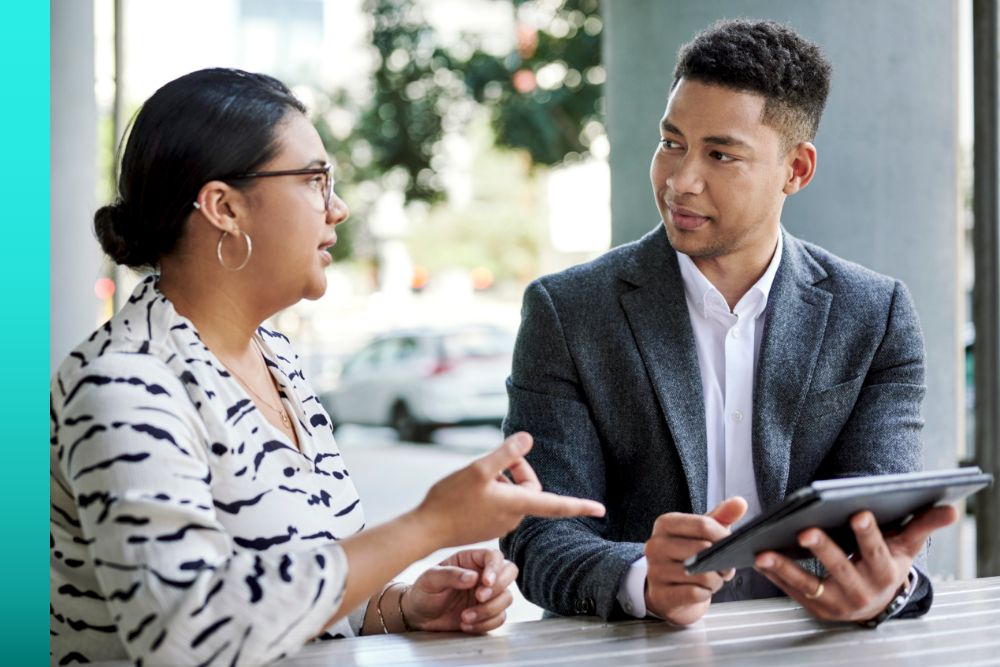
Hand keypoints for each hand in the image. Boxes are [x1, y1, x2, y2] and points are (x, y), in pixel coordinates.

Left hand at [403, 549, 518, 633]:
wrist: (419, 616)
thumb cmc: (423, 592)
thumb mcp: (430, 579)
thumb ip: (450, 575)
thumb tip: (473, 576)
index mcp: (470, 560)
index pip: (494, 556)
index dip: (495, 568)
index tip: (485, 582)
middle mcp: (482, 575)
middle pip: (509, 573)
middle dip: (497, 588)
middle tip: (478, 598)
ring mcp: (487, 594)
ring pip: (507, 598)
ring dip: (488, 610)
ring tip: (465, 617)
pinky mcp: (488, 613)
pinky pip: (500, 618)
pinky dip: (486, 624)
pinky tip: (467, 625)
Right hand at [412, 432, 605, 546]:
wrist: (426, 529)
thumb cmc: (451, 499)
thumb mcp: (479, 469)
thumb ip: (506, 454)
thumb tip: (528, 438)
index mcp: (517, 506)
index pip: (556, 504)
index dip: (579, 504)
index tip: (600, 508)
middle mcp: (512, 518)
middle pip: (529, 488)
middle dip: (515, 471)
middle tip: (493, 462)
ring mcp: (499, 524)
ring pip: (512, 494)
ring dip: (500, 480)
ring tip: (475, 478)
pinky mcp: (487, 525)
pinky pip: (499, 503)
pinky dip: (491, 491)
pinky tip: (469, 489)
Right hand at [644, 497, 746, 624]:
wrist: (668, 588)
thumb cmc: (687, 555)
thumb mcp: (703, 532)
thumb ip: (722, 516)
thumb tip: (740, 503)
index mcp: (665, 524)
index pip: (702, 525)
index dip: (723, 536)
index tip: (730, 544)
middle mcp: (656, 545)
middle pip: (703, 550)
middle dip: (722, 560)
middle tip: (724, 565)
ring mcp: (655, 571)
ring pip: (702, 575)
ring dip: (715, 579)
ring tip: (713, 577)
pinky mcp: (661, 594)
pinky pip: (695, 593)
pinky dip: (706, 593)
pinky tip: (703, 590)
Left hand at [753, 504, 957, 621]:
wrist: (875, 602)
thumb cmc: (887, 563)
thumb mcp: (906, 547)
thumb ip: (923, 525)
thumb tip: (951, 509)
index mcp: (884, 572)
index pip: (877, 552)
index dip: (868, 534)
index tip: (858, 513)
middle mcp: (861, 591)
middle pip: (840, 569)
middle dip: (823, 550)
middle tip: (804, 530)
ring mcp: (837, 603)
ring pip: (810, 585)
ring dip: (786, 569)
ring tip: (766, 551)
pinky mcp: (816, 607)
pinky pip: (792, 591)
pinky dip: (775, 575)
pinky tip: (759, 558)